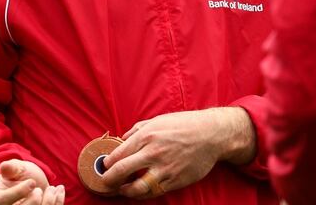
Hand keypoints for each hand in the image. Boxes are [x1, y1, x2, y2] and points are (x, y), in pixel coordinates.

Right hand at [0, 160, 64, 204]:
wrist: (31, 182)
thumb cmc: (18, 174)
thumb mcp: (14, 168)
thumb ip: (10, 168)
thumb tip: (4, 166)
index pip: (4, 200)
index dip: (19, 192)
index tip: (32, 182)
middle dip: (34, 200)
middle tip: (39, 188)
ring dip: (48, 202)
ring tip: (53, 188)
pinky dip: (57, 202)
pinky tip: (59, 190)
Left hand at [99, 107, 255, 198]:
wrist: (211, 135)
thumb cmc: (184, 125)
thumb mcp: (158, 120)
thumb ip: (138, 130)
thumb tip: (122, 140)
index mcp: (147, 135)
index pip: (118, 154)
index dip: (107, 163)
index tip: (104, 167)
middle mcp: (153, 153)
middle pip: (122, 171)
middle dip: (108, 179)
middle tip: (105, 182)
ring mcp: (164, 168)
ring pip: (137, 188)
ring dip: (125, 191)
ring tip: (121, 189)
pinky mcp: (175, 180)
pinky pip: (154, 192)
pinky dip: (143, 194)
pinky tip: (139, 191)